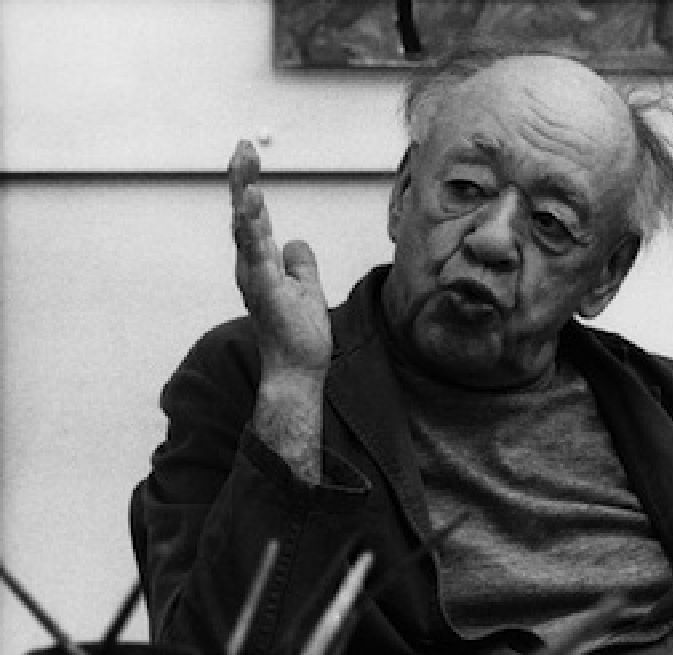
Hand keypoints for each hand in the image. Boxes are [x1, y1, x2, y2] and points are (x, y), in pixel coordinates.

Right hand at [229, 140, 331, 378]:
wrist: (298, 369)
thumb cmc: (299, 334)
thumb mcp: (307, 289)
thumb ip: (300, 263)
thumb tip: (294, 241)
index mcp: (260, 264)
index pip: (252, 217)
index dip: (249, 185)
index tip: (248, 153)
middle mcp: (251, 268)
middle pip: (243, 215)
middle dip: (242, 178)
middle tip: (242, 144)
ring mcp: (255, 279)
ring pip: (246, 229)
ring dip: (245, 194)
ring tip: (244, 162)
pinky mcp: (265, 291)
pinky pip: (257, 253)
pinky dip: (253, 226)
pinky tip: (253, 202)